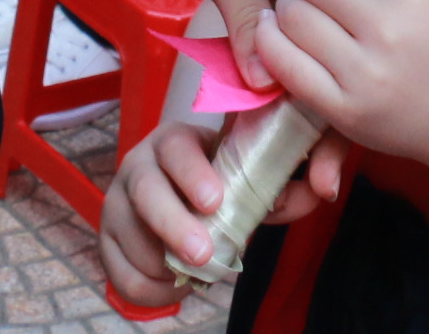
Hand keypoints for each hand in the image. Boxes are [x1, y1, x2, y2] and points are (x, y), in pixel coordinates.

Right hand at [101, 120, 348, 310]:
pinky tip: (177, 286)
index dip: (193, 173)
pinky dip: (151, 289)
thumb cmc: (224, 181)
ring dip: (165, 263)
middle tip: (204, 254)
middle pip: (145, 191)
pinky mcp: (107, 239)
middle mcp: (139, 165)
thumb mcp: (252, 173)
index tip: (216, 200)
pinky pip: (121, 274)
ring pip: (130, 237)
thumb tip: (321, 189)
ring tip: (199, 271)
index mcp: (175, 140)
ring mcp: (117, 202)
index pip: (176, 148)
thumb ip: (286, 182)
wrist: (183, 194)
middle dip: (174, 225)